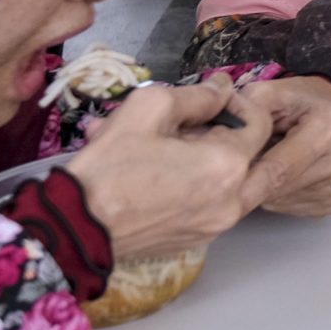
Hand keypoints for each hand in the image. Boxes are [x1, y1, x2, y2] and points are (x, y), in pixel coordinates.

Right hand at [72, 78, 272, 259]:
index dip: (239, 103)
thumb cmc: (110, 166)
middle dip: (228, 134)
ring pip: (229, 182)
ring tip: (165, 146)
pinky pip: (208, 203)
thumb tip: (223, 88)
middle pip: (250, 156)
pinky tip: (155, 170)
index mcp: (228, 167)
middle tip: (190, 126)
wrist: (72, 230)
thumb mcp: (149, 108)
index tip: (211, 98)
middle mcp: (232, 202)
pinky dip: (192, 183)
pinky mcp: (194, 241)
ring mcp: (214, 227)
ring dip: (207, 159)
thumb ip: (197, 95)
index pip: (258, 124)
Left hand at [233, 77, 330, 217]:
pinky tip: (284, 176)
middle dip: (252, 181)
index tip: (218, 180)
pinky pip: (293, 209)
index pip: (277, 169)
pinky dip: (280, 196)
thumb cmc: (300, 99)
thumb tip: (220, 142)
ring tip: (270, 163)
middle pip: (278, 190)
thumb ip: (245, 111)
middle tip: (244, 162)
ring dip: (266, 189)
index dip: (244, 177)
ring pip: (282, 202)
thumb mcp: (270, 92)